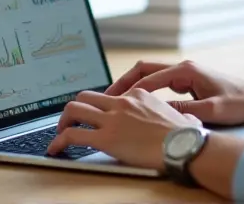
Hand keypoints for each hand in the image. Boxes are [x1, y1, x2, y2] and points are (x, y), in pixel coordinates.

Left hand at [45, 89, 200, 169]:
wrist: (184, 146)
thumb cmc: (186, 135)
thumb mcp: (180, 115)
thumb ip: (176, 114)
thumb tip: (188, 119)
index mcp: (138, 95)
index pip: (109, 96)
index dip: (98, 107)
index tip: (96, 117)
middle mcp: (122, 103)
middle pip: (85, 96)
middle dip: (74, 109)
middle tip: (71, 122)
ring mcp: (112, 120)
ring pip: (74, 110)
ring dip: (62, 121)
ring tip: (59, 133)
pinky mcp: (105, 139)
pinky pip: (72, 136)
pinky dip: (58, 142)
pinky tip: (55, 149)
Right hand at [106, 60, 243, 124]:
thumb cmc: (238, 102)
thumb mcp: (211, 111)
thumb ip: (184, 111)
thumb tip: (158, 112)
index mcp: (187, 70)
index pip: (149, 77)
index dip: (130, 90)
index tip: (114, 101)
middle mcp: (183, 67)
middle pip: (145, 69)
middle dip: (125, 81)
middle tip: (108, 96)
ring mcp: (185, 73)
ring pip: (151, 75)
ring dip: (134, 85)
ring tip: (117, 100)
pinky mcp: (188, 81)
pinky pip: (160, 83)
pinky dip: (146, 90)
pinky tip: (139, 104)